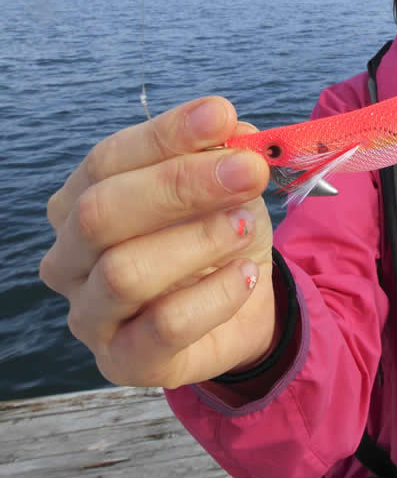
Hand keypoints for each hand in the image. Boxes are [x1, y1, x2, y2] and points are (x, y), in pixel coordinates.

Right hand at [40, 97, 276, 388]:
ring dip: (198, 241)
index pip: (107, 160)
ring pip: (124, 272)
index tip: (219, 115)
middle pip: (100, 213)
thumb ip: (221, 153)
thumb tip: (228, 129)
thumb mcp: (226, 185)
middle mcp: (70, 257)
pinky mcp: (123, 362)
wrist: (242, 306)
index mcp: (80, 200)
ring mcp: (90, 314)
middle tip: (246, 171)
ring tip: (246, 225)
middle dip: (179, 186)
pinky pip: (164, 326)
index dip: (164, 135)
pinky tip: (246, 274)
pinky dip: (214, 295)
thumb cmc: (218, 234)